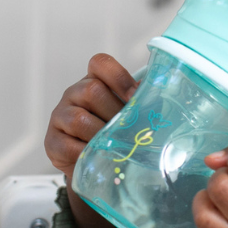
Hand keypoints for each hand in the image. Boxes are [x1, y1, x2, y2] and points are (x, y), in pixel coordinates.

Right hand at [45, 53, 137, 227]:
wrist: (95, 163)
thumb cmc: (118, 132)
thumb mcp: (131, 114)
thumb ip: (144, 103)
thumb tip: (175, 99)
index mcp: (95, 80)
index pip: (100, 63)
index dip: (118, 76)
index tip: (134, 96)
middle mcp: (74, 93)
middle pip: (91, 91)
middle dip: (115, 112)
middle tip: (130, 130)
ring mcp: (60, 116)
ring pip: (79, 119)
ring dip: (102, 135)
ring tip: (117, 146)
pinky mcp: (52, 141)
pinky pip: (68, 146)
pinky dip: (87, 154)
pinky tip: (99, 158)